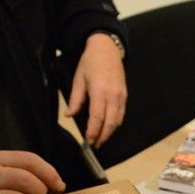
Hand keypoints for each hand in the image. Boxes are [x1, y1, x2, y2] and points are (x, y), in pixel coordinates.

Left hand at [64, 33, 126, 147]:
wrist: (107, 49)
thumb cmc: (90, 62)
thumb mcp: (78, 79)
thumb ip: (75, 99)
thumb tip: (69, 115)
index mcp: (100, 91)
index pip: (97, 118)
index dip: (93, 131)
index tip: (88, 141)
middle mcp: (113, 96)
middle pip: (110, 123)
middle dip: (103, 136)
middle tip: (94, 145)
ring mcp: (121, 96)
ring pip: (118, 121)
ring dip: (110, 132)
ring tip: (101, 139)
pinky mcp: (125, 95)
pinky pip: (121, 114)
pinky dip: (115, 124)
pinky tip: (108, 128)